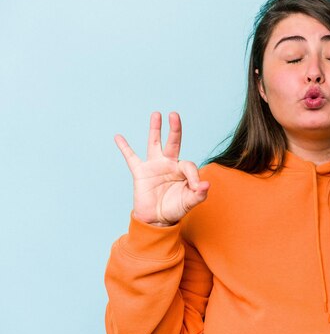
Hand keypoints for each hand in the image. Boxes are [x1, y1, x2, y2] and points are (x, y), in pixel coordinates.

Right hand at [115, 112, 209, 226]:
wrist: (157, 219)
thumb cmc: (175, 208)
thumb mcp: (190, 202)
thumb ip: (199, 194)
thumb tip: (206, 184)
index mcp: (182, 170)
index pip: (189, 165)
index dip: (194, 176)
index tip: (197, 187)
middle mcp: (169, 164)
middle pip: (173, 142)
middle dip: (175, 129)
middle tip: (174, 115)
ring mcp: (154, 166)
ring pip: (154, 143)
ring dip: (155, 129)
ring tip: (156, 114)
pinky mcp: (140, 172)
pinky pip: (131, 158)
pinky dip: (125, 148)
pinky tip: (118, 137)